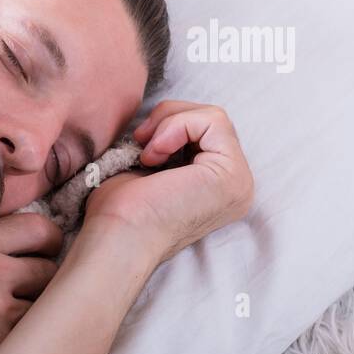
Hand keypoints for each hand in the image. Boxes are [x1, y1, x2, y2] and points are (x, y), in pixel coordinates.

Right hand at [0, 212, 62, 353]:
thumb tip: (31, 242)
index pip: (40, 228)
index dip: (49, 243)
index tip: (44, 254)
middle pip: (51, 269)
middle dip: (43, 283)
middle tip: (24, 295)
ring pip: (49, 306)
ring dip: (38, 314)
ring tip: (10, 322)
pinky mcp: (3, 346)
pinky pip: (37, 336)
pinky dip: (28, 340)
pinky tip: (6, 345)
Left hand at [83, 100, 253, 266]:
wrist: (115, 237)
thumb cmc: (120, 210)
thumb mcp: (148, 165)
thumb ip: (166, 143)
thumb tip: (160, 117)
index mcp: (216, 187)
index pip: (204, 132)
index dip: (168, 126)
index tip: (139, 145)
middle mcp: (235, 187)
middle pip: (211, 122)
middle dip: (169, 120)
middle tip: (140, 143)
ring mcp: (238, 183)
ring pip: (213, 117)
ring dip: (170, 124)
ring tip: (147, 154)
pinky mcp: (232, 176)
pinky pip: (213, 120)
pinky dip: (177, 126)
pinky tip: (155, 155)